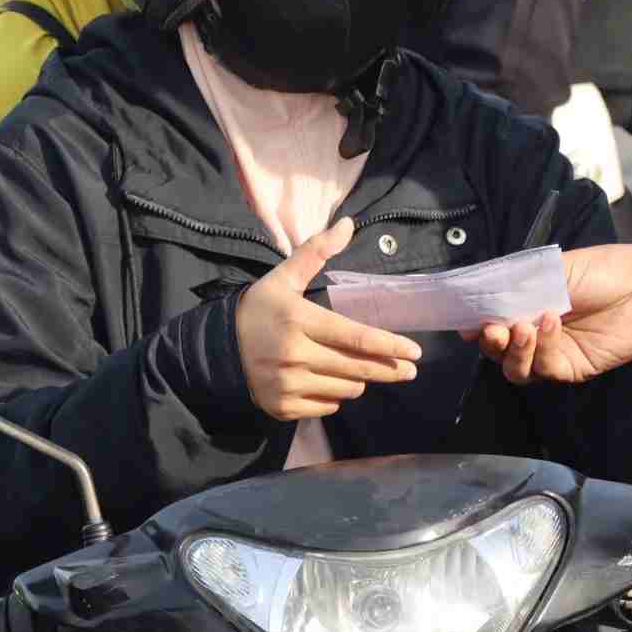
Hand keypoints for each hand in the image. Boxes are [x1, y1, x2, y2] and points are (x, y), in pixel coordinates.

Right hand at [234, 218, 422, 422]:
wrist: (217, 350)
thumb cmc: (258, 310)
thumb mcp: (283, 278)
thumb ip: (316, 251)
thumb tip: (348, 224)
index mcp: (298, 320)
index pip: (355, 337)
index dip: (389, 345)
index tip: (414, 351)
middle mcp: (294, 355)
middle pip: (357, 367)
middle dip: (389, 369)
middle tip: (410, 370)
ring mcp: (288, 385)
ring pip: (346, 389)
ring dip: (358, 380)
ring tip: (356, 368)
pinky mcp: (283, 408)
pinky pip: (328, 406)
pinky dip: (335, 396)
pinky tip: (328, 381)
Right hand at [474, 242, 631, 383]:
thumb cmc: (600, 270)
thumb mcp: (551, 270)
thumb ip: (515, 284)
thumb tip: (478, 296)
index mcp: (523, 306)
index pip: (489, 321)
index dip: (474, 324)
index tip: (466, 321)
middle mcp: (532, 332)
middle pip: (497, 351)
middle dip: (490, 342)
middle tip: (494, 329)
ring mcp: (552, 353)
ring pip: (517, 368)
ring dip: (514, 350)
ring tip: (522, 328)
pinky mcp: (572, 368)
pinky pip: (546, 368)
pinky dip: (544, 347)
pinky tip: (551, 323)